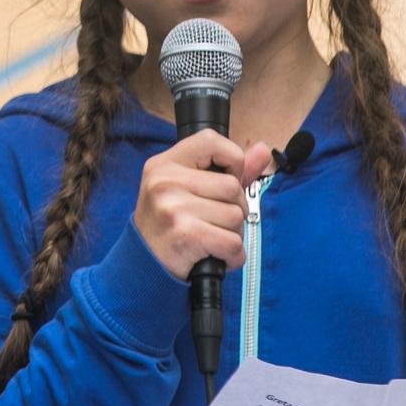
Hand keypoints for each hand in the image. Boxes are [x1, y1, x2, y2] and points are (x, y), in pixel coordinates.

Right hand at [133, 130, 273, 279]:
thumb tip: (263, 150)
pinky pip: (233, 243)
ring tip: (210, 239)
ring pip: (236, 216)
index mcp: (165, 164)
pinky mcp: (186, 235)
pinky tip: (214, 256)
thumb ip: (227, 170)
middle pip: (232, 186)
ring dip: (232, 234)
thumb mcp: (187, 188)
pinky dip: (231, 256)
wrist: (142, 265)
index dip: (231, 159)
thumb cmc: (168, 224)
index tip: (225, 181)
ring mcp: (174, 208)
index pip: (210, 140)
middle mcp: (166, 181)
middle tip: (212, 221)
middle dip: (234, 208)